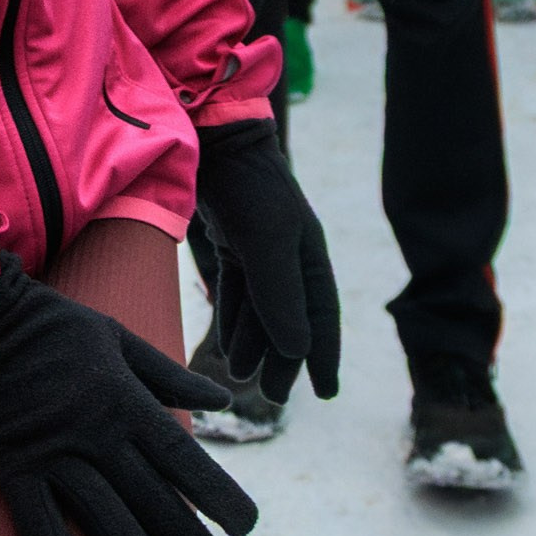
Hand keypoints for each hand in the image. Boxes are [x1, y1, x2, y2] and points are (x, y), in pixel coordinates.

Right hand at [0, 251, 256, 535]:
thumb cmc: (52, 324)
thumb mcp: (114, 335)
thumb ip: (168, 375)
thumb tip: (222, 401)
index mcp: (123, 398)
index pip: (182, 457)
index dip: (218, 495)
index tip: (245, 526)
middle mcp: (93, 429)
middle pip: (151, 498)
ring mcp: (50, 448)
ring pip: (101, 515)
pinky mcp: (9, 461)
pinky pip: (32, 514)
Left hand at [193, 120, 340, 407]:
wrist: (210, 138)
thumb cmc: (247, 188)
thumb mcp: (268, 243)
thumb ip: (280, 295)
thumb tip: (297, 349)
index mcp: (308, 255)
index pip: (321, 316)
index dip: (324, 354)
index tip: (326, 392)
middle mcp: (287, 254)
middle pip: (288, 317)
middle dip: (282, 358)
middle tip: (273, 397)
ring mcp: (257, 247)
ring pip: (259, 307)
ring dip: (253, 342)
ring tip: (241, 376)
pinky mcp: (228, 240)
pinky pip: (237, 290)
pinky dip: (234, 318)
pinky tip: (227, 344)